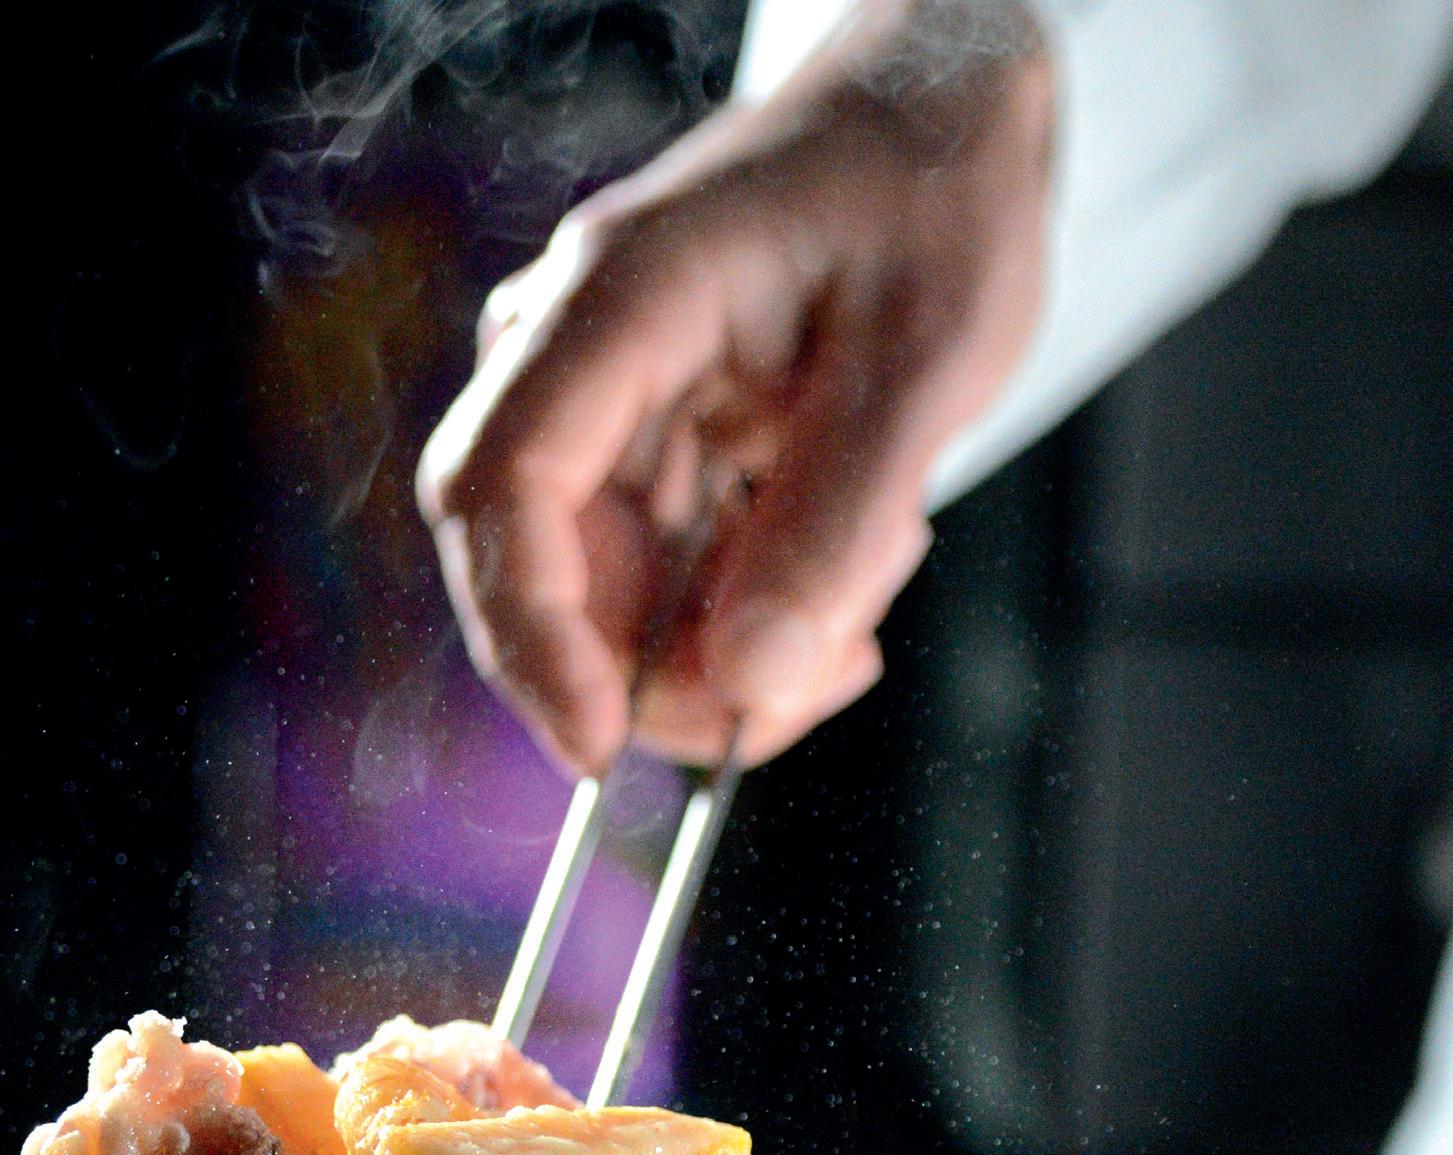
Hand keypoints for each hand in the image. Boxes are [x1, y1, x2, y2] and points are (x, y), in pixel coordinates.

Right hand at [417, 0, 1054, 771]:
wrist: (946, 111)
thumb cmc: (933, 192)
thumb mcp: (925, 365)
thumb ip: (837, 529)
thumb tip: (751, 683)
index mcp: (622, 298)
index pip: (506, 486)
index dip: (534, 637)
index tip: (602, 745)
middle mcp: (581, 350)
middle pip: (539, 563)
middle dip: (652, 667)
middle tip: (799, 689)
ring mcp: (608, 400)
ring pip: (608, 591)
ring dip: (726, 642)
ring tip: (868, 583)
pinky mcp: (652, 443)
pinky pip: (664, 573)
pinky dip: (748, 612)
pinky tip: (847, 568)